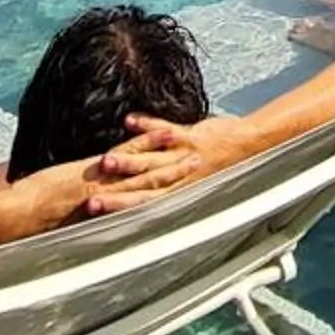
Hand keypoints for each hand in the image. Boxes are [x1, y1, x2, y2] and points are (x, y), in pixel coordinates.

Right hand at [83, 111, 242, 212]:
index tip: (93, 214)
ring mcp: (182, 155)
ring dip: (127, 162)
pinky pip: (165, 129)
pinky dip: (147, 125)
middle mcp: (178, 178)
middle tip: (89, 200)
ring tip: (104, 162)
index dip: (118, 210)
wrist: (245, 146)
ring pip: (150, 161)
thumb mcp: (191, 185)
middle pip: (141, 188)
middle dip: (114, 195)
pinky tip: (129, 121)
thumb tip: (141, 198)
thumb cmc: (217, 167)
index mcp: (175, 192)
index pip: (141, 205)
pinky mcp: (190, 135)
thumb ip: (165, 191)